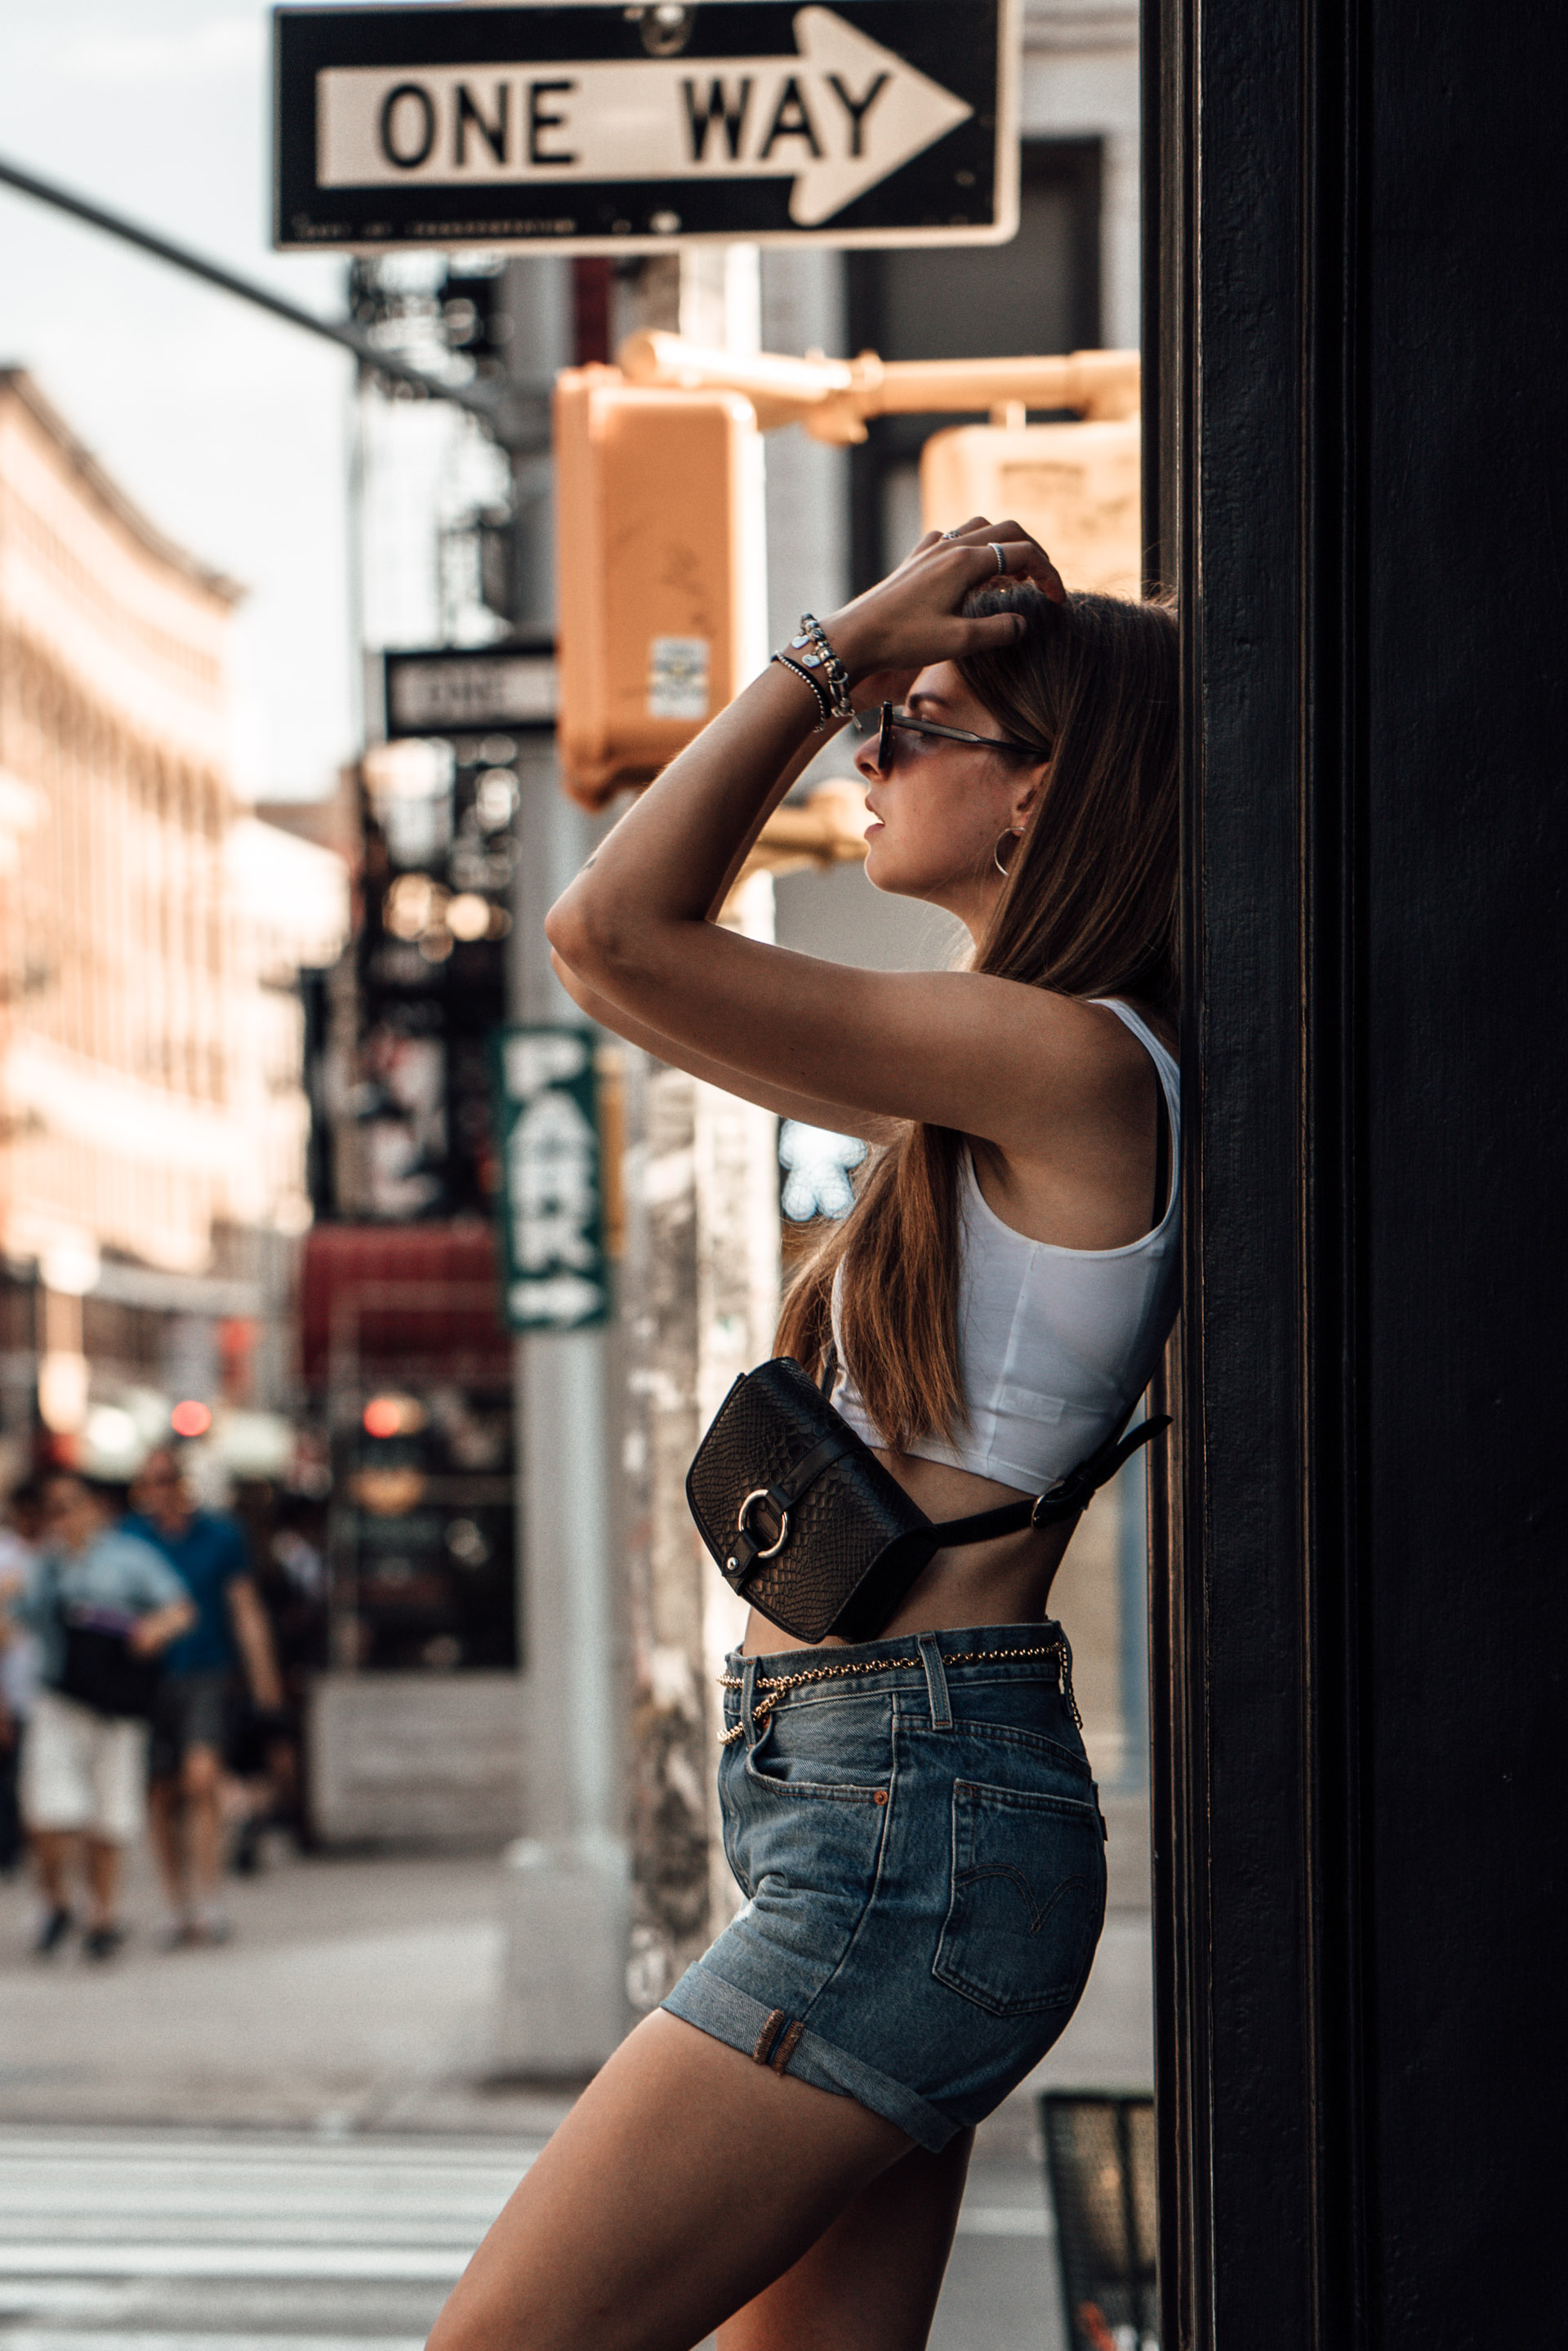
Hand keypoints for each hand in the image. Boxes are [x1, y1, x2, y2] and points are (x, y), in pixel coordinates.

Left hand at [823, 517, 1066, 686]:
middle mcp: (950, 546)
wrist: (855, 638)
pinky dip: (974, 548)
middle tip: (1043, 583)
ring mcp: (931, 550)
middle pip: (1007, 531)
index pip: (1024, 553)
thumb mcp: (959, 642)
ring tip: (1014, 576)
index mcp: (966, 561)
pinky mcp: (916, 560)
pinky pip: (952, 539)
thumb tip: (1024, 623)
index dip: (1049, 575)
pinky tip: (972, 572)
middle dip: (1033, 554)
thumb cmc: (903, 640)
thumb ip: (999, 630)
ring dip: (1004, 546)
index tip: (1058, 600)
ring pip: (980, 529)